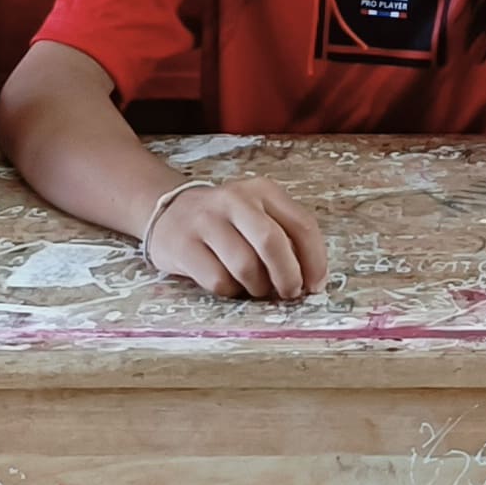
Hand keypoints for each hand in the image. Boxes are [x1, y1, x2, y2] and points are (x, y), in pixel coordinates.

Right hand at [147, 174, 328, 299]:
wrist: (169, 213)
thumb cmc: (226, 222)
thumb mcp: (258, 215)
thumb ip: (284, 238)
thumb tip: (309, 280)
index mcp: (263, 190)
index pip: (302, 224)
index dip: (315, 260)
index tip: (316, 285)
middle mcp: (235, 200)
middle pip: (272, 243)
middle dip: (287, 276)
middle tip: (289, 294)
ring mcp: (206, 220)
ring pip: (245, 266)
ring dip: (257, 287)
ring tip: (254, 287)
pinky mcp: (183, 245)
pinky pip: (218, 280)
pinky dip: (230, 291)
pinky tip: (228, 284)